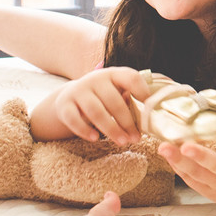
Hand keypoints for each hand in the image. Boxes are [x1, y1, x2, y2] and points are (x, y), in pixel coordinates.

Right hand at [34, 66, 150, 144]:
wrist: (70, 97)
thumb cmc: (102, 97)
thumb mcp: (116, 92)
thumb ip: (130, 98)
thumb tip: (151, 115)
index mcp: (113, 74)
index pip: (130, 77)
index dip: (142, 91)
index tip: (150, 109)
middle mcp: (95, 79)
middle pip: (113, 100)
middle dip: (127, 121)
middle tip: (136, 138)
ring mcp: (78, 91)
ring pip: (95, 111)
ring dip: (111, 128)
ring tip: (122, 142)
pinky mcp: (64, 105)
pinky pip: (74, 119)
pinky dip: (85, 130)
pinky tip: (95, 139)